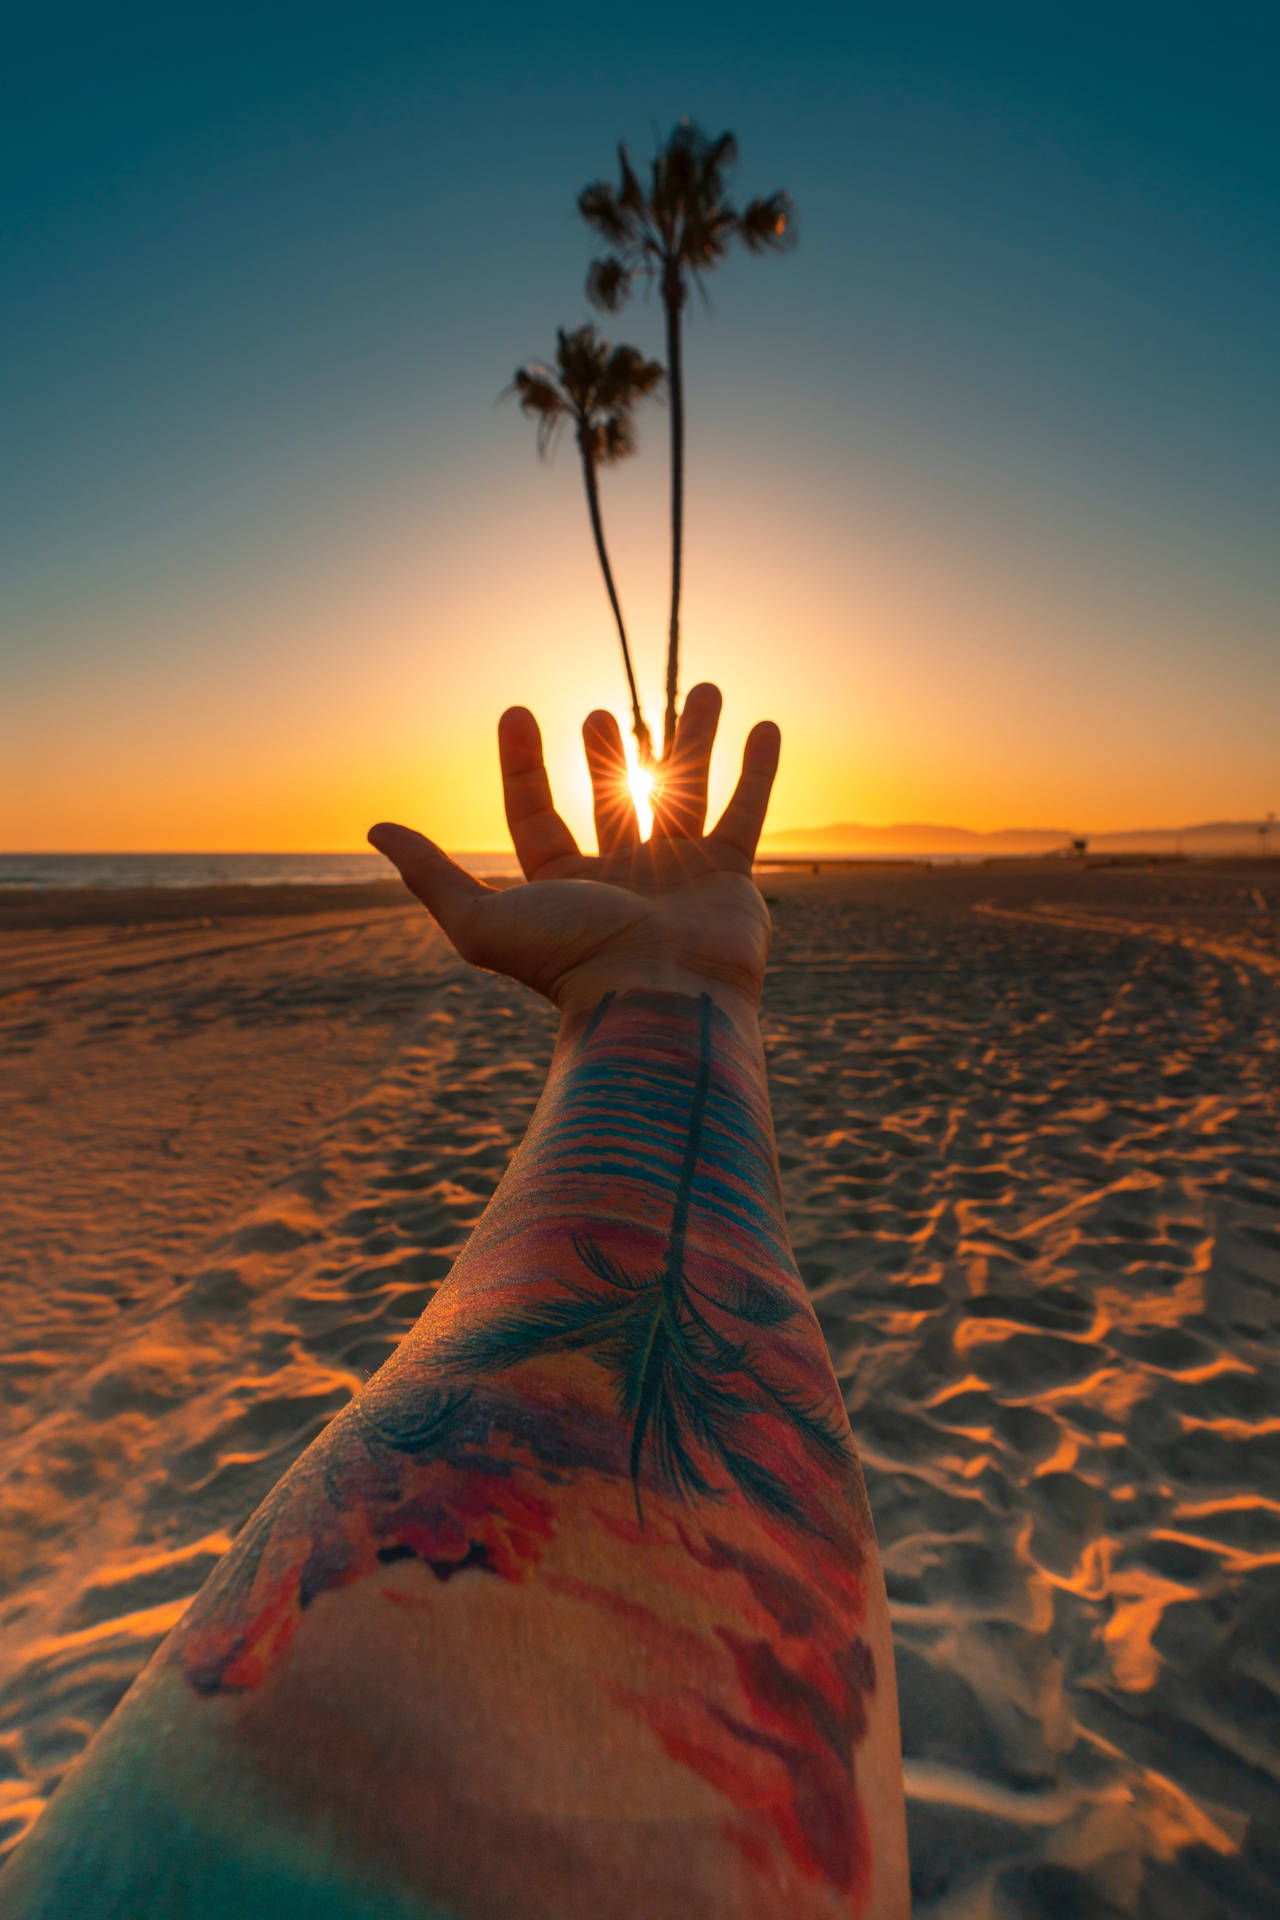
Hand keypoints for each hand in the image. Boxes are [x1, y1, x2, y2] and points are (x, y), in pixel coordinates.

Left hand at [368, 683, 780, 1018]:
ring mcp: (678, 876)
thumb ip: (431, 875)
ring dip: (690, 742)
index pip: (535, 814)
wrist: (658, 1000)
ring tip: (702, 689)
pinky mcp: (730, 878)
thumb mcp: (481, 921)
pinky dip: (757, 771)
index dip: (522, 764)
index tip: (516, 710)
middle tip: (598, 713)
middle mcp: (620, 879)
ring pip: (683, 794)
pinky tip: (764, 726)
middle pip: (610, 802)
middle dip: (604, 758)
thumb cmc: (570, 963)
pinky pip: (746, 813)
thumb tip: (375, 828)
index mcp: (562, 886)